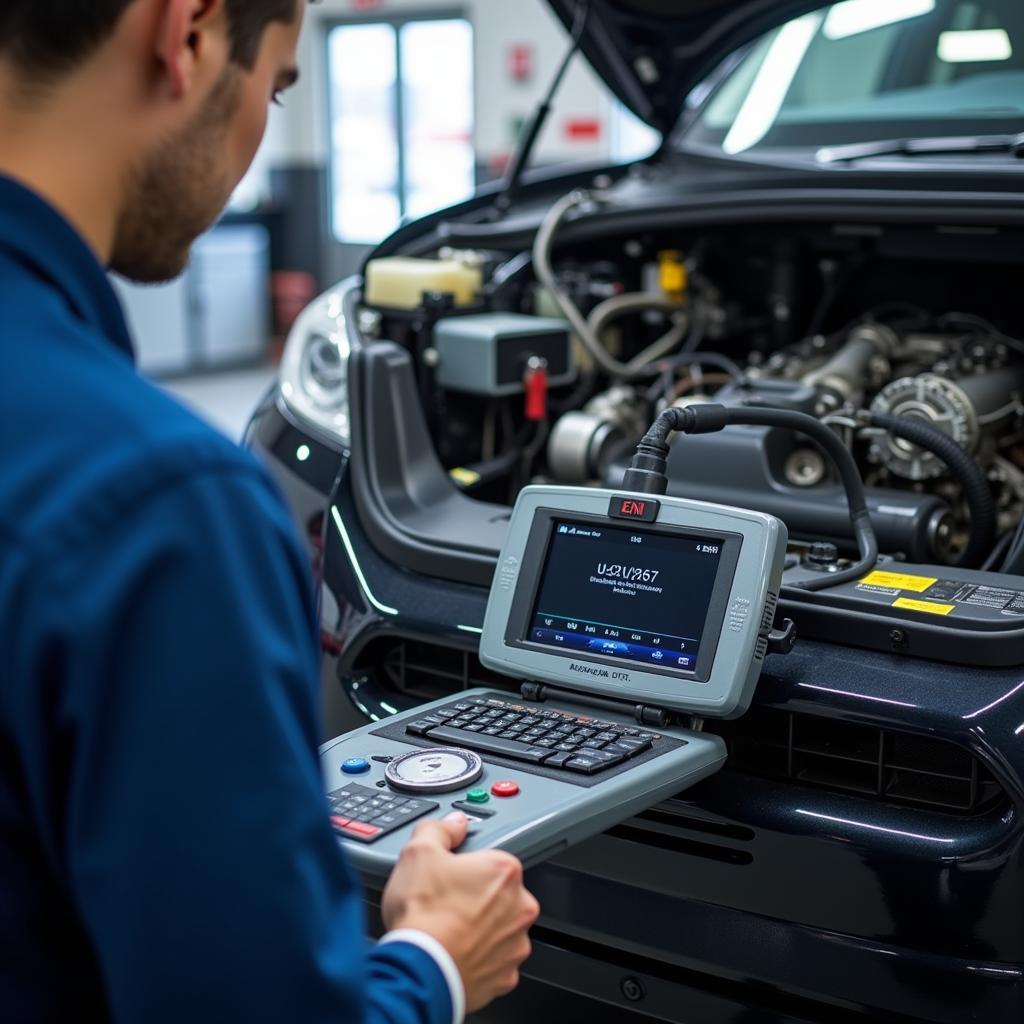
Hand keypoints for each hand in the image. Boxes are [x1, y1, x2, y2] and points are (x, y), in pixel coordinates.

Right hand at [381, 813, 539, 1012]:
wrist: (419, 971)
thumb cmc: (423, 915)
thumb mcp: (419, 852)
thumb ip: (440, 830)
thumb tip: (453, 824)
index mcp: (505, 872)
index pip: (492, 858)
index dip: (467, 865)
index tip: (451, 874)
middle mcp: (520, 908)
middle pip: (499, 894)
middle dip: (476, 897)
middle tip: (446, 902)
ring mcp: (515, 945)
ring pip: (498, 929)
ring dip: (480, 930)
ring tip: (447, 931)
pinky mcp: (505, 977)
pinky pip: (493, 962)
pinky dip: (478, 959)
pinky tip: (454, 953)